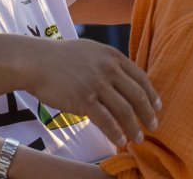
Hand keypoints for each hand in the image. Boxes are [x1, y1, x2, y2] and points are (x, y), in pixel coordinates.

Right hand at [24, 38, 159, 147]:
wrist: (35, 61)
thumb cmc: (58, 58)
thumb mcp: (89, 51)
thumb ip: (107, 62)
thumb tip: (121, 79)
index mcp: (111, 55)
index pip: (140, 77)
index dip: (151, 95)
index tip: (157, 107)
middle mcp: (107, 68)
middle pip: (136, 94)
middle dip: (148, 113)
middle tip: (153, 126)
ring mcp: (96, 83)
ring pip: (124, 110)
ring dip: (134, 127)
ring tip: (138, 139)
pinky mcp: (84, 99)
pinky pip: (107, 120)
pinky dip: (116, 133)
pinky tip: (120, 141)